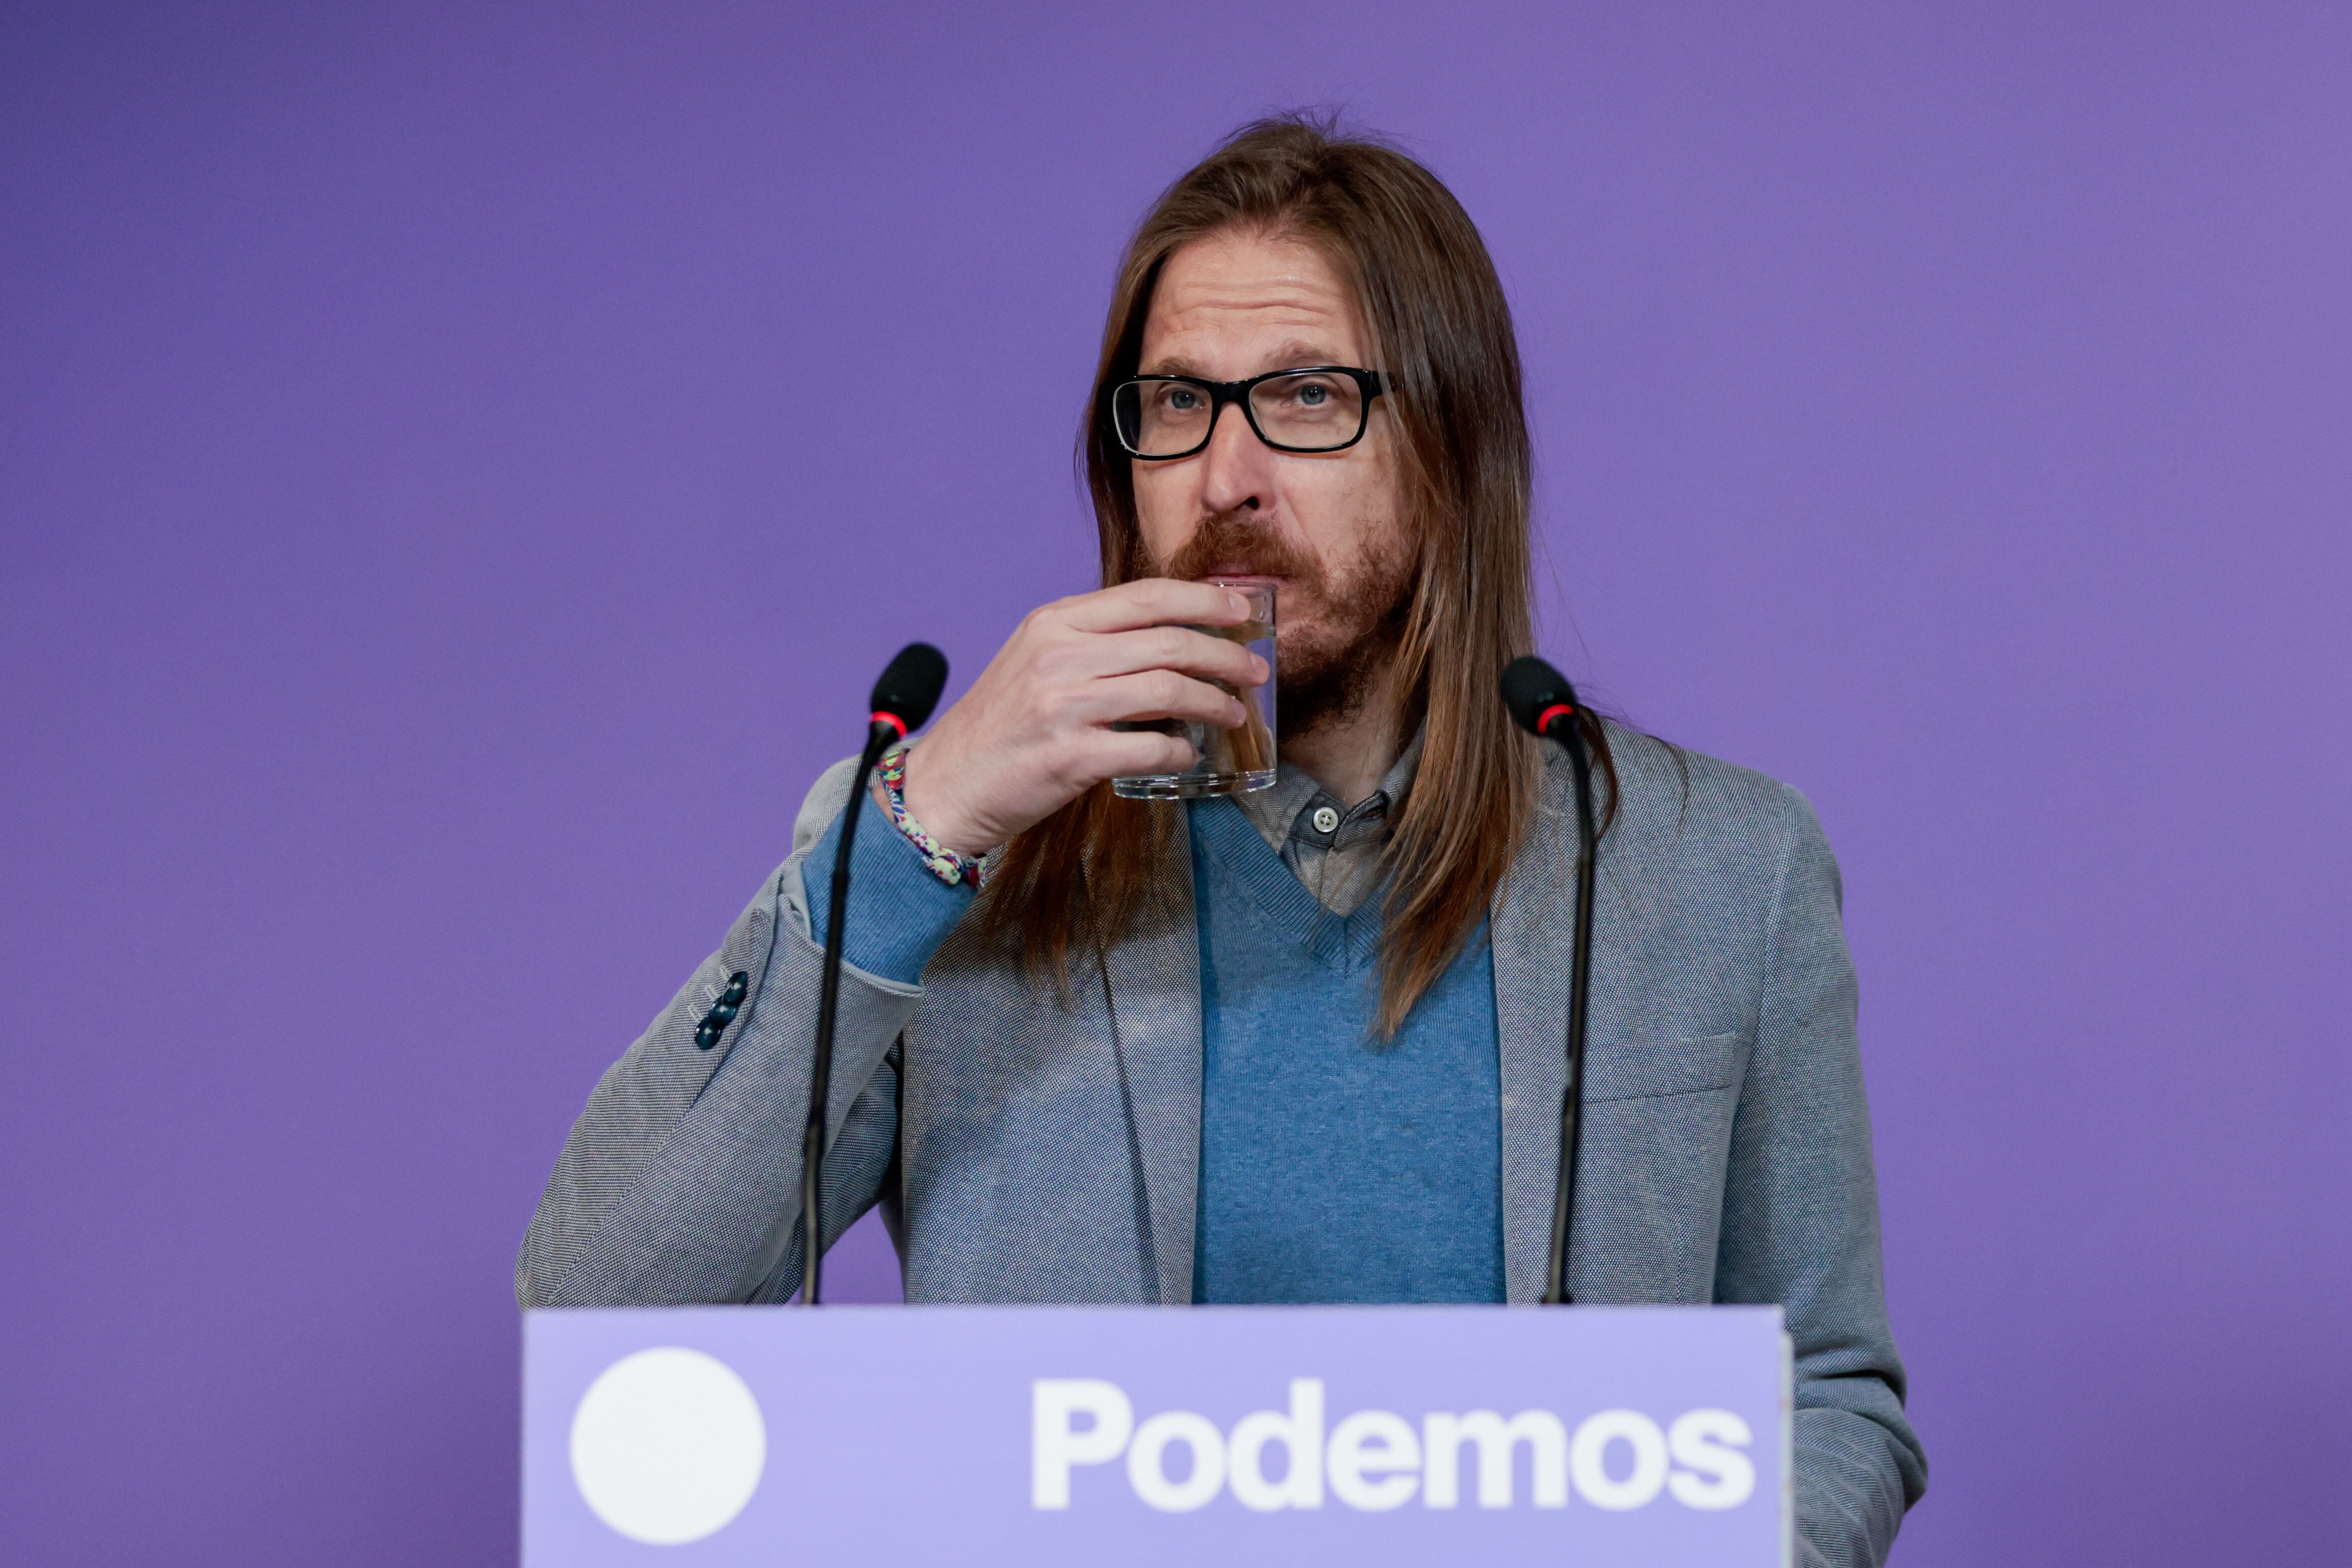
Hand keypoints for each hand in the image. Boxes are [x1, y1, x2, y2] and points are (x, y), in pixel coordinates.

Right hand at [894, 579, 1268, 855]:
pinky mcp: (1070, 757)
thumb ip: (1092, 644)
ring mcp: (1064, 705)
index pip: (1147, 597)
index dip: (1205, 601)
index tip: (1243, 612)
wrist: (945, 786)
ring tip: (1234, 714)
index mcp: (1053, 622)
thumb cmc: (999, 728)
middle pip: (1169, 642)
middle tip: (1255, 671)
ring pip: (1169, 691)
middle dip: (1226, 655)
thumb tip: (1168, 640)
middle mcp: (1059, 655)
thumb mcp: (1035, 662)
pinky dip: (1180, 752)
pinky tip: (1187, 755)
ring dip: (1214, 704)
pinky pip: (1151, 749)